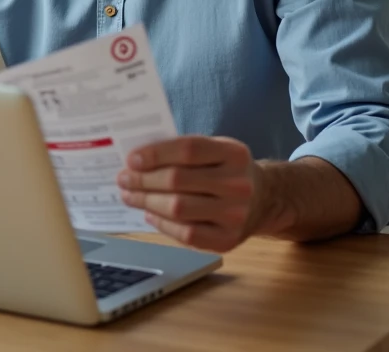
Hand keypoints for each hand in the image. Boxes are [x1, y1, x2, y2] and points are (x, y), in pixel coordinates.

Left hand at [117, 135, 259, 252]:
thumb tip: (138, 160)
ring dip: (146, 201)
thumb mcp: (216, 150)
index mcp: (234, 153)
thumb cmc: (226, 170)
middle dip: (143, 180)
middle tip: (123, 179)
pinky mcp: (228, 240)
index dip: (156, 153)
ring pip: (178, 209)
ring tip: (129, 195)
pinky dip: (162, 223)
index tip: (131, 159)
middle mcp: (238, 184)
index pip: (188, 150)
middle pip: (178, 180)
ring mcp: (236, 214)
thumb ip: (183, 151)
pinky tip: (149, 213)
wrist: (265, 198)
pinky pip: (186, 234)